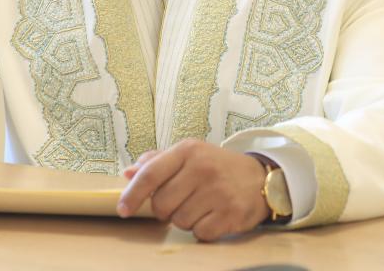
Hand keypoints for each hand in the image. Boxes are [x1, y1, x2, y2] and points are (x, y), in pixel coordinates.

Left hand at [116, 139, 269, 241]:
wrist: (259, 178)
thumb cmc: (217, 167)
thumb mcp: (190, 154)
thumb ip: (158, 162)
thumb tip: (128, 173)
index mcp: (188, 151)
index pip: (150, 174)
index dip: (132, 194)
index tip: (123, 210)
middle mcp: (202, 168)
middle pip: (161, 204)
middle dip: (165, 209)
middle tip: (181, 200)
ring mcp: (218, 191)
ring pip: (179, 221)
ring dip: (185, 219)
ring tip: (201, 206)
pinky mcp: (230, 213)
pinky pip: (199, 233)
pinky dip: (202, 229)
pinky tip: (213, 216)